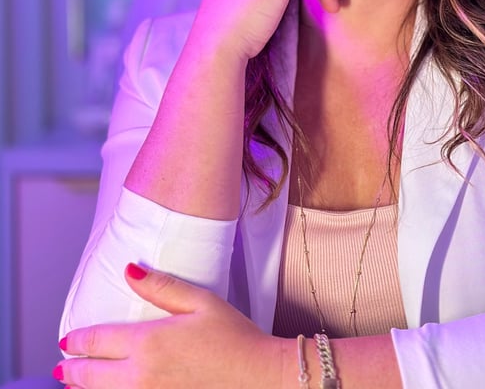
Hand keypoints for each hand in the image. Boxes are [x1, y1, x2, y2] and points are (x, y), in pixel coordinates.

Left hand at [55, 264, 284, 388]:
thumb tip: (129, 270)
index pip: (98, 340)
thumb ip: (162, 286)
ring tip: (74, 385)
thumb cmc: (235, 338)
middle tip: (62, 366)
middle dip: (71, 369)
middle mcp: (140, 375)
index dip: (77, 339)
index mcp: (149, 342)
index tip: (67, 340)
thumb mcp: (201, 301)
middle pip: (89, 376)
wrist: (259, 378)